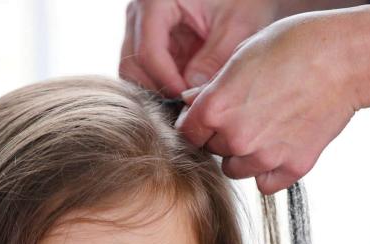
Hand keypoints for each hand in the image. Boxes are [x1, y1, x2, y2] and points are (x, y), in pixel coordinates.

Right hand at [119, 0, 285, 97]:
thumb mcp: (236, 25)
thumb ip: (215, 59)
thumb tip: (191, 94)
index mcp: (156, 2)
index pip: (148, 53)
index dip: (168, 82)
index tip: (189, 101)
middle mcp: (140, 14)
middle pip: (133, 65)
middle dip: (158, 90)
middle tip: (187, 107)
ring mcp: (141, 28)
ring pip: (135, 72)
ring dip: (159, 90)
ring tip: (188, 100)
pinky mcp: (151, 41)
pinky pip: (147, 71)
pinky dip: (164, 85)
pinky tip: (186, 93)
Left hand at [176, 10, 365, 193]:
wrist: (347, 59)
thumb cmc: (296, 45)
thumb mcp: (243, 55)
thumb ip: (212, 87)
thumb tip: (190, 102)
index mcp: (216, 108)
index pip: (188, 132)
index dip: (198, 123)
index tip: (211, 116)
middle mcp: (236, 138)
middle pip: (212, 151)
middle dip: (223, 136)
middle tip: (249, 113)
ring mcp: (265, 157)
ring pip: (236, 170)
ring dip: (244, 156)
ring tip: (267, 127)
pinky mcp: (292, 168)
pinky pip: (266, 184)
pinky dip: (270, 171)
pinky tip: (282, 145)